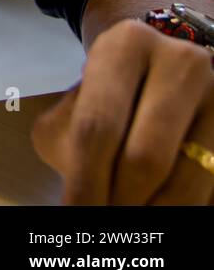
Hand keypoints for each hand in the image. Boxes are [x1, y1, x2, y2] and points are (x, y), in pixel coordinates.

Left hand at [31, 18, 213, 203]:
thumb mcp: (73, 107)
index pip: (98, 127)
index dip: (85, 180)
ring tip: (132, 221)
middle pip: (147, 156)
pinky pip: (212, 182)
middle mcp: (181, 62)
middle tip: (106, 222)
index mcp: (126, 47)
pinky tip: (159, 207)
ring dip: (156, 210)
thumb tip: (85, 198)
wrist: (155, 70)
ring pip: (188, 177)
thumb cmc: (105, 95)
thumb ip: (70, 143)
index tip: (75, 214)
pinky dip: (185, 204)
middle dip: (122, 200)